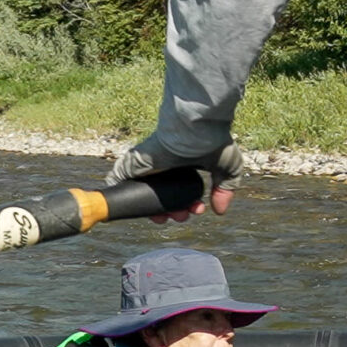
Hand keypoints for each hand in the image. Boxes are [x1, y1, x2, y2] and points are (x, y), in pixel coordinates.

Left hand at [106, 135, 243, 222]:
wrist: (195, 128)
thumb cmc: (213, 141)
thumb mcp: (228, 169)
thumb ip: (225, 189)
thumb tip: (219, 211)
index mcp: (182, 164)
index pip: (178, 191)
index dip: (186, 206)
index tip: (196, 211)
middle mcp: (162, 165)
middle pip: (160, 196)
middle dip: (171, 212)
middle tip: (181, 217)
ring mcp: (146, 165)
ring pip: (142, 195)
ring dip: (151, 211)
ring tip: (164, 219)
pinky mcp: (130, 164)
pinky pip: (118, 185)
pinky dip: (121, 199)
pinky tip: (131, 210)